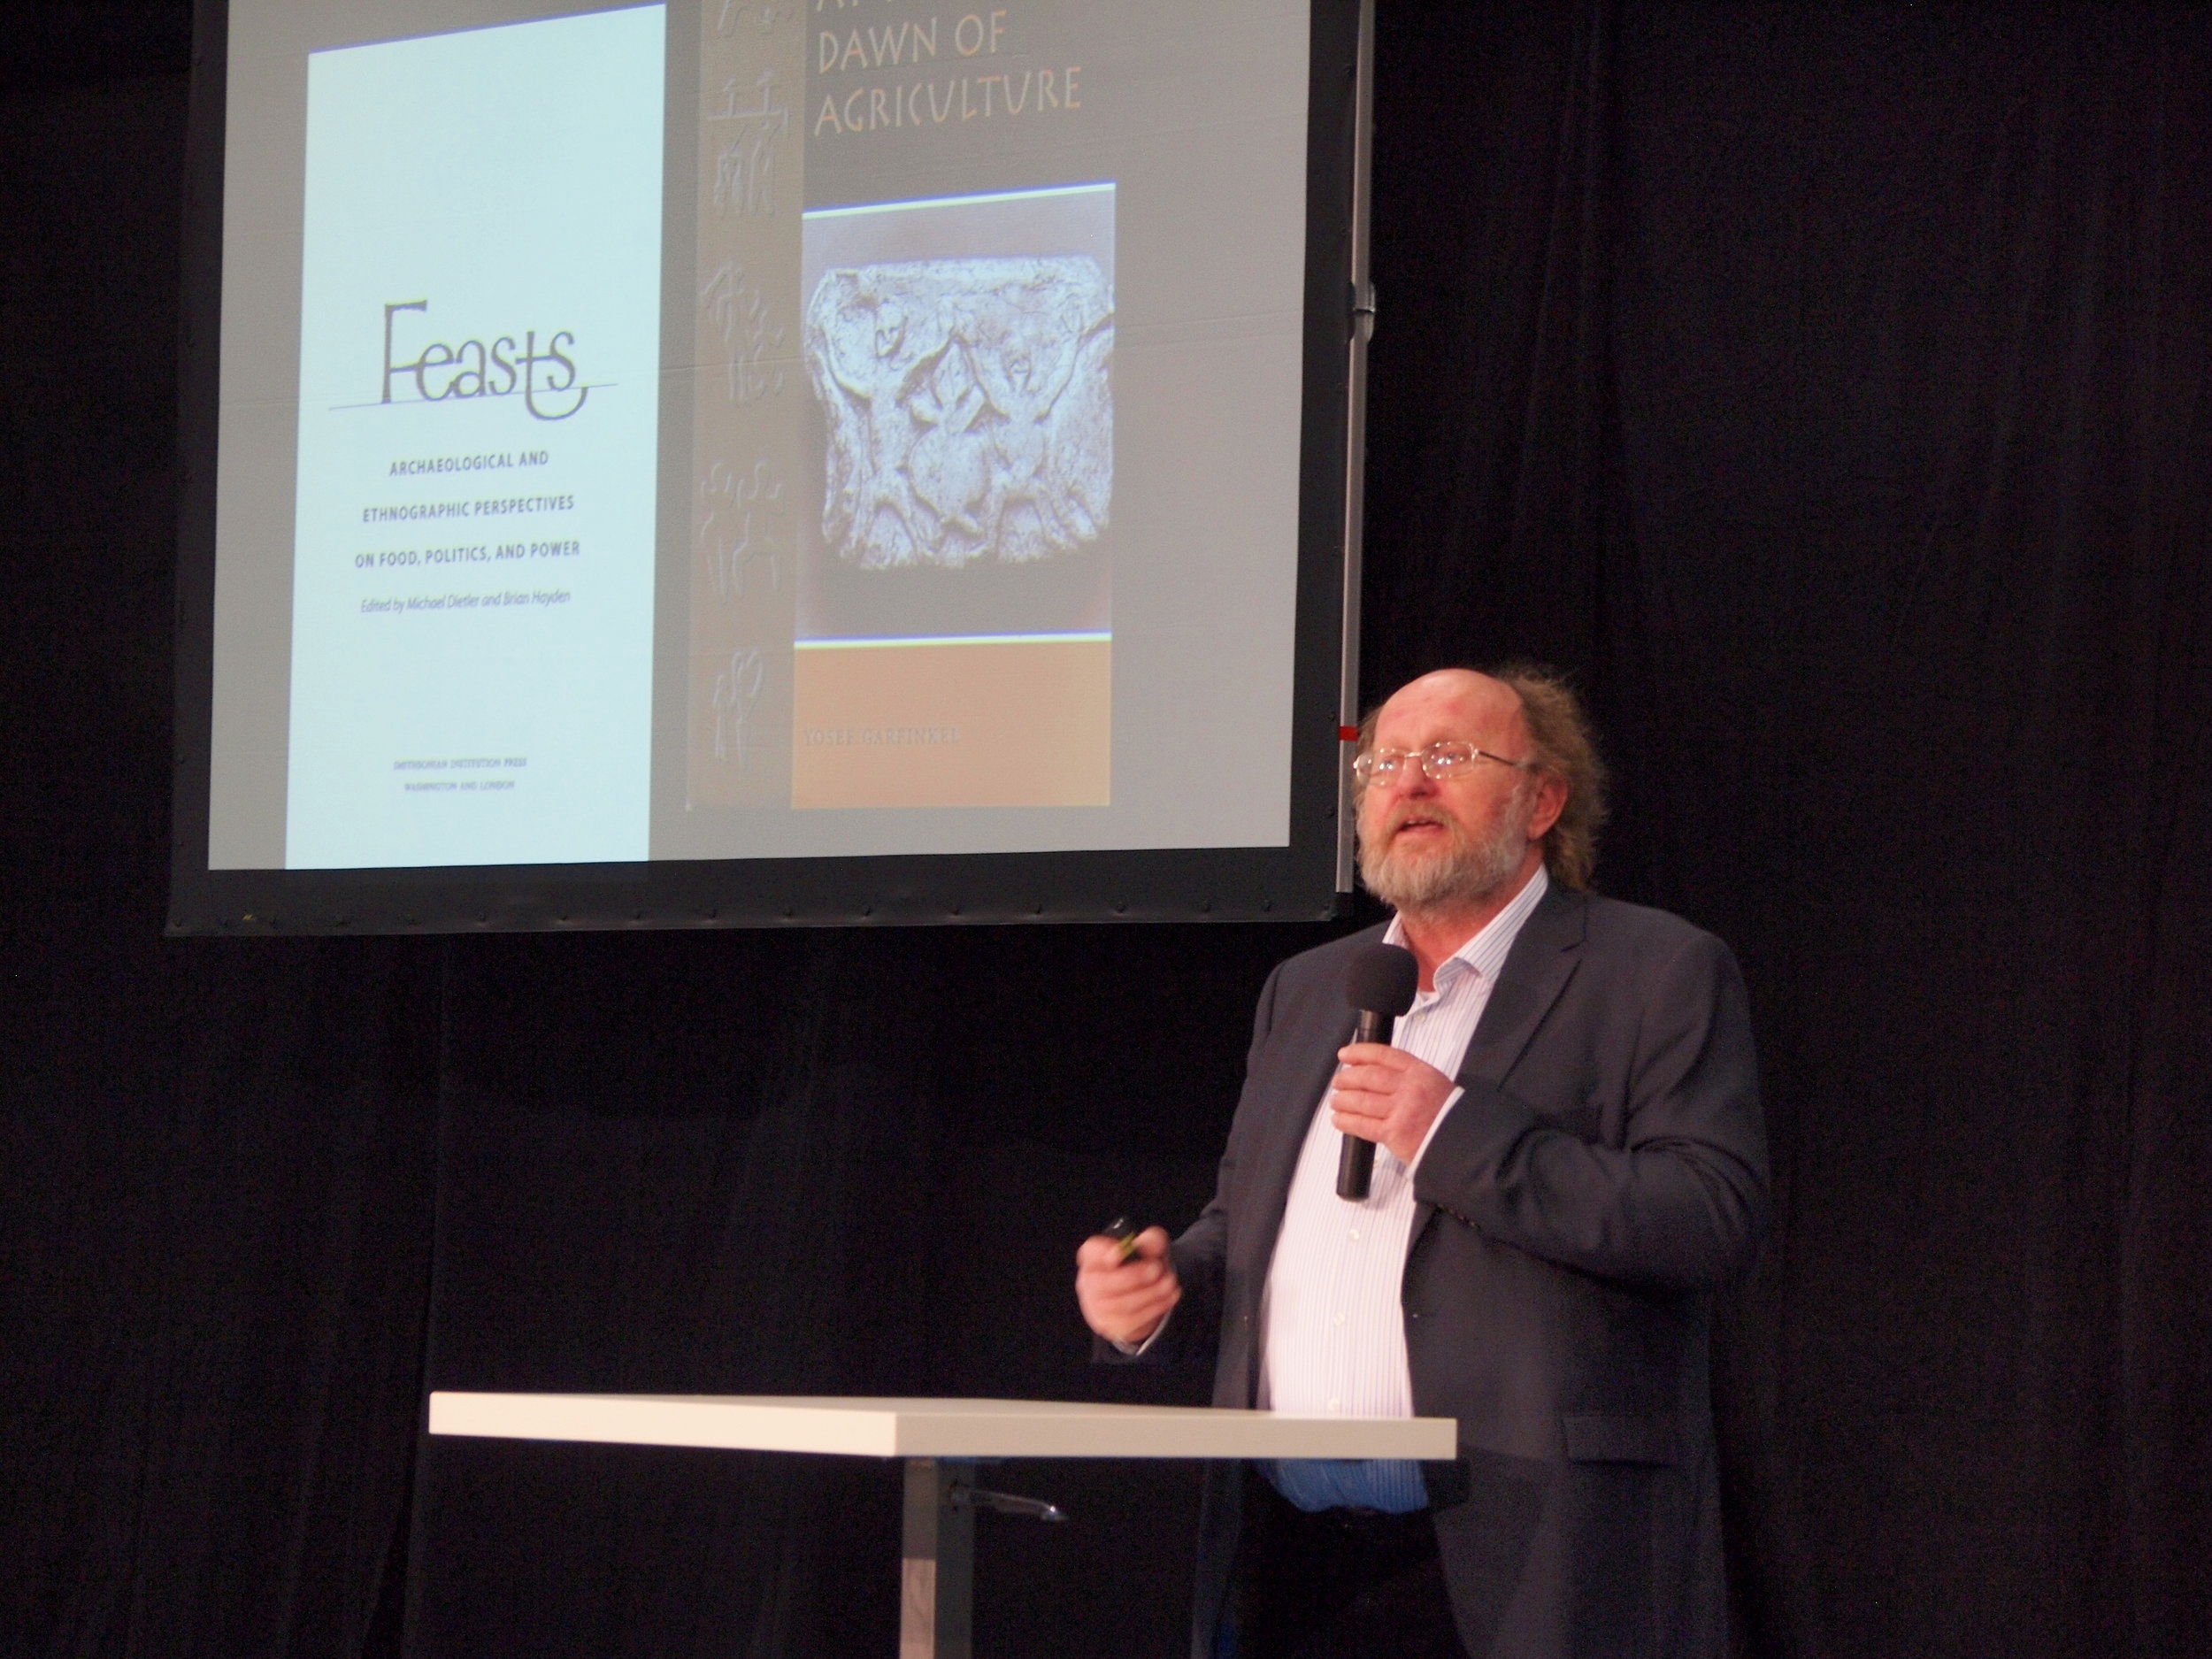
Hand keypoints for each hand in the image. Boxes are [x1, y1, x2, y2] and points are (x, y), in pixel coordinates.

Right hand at [1075, 1226, 1179, 1346]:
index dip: (1102, 1252)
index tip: (1120, 1252)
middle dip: (1133, 1276)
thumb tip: (1151, 1245)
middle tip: (1157, 1268)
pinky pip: (1130, 1320)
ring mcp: (1096, 1306)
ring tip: (1169, 1283)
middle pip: (1102, 1282)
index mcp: (1093, 1257)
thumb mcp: (1149, 1249)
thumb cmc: (1139, 1267)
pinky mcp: (1109, 1325)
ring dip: (1149, 1293)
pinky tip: (1169, 1296)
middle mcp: (1089, 1281)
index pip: (1090, 1252)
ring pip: (1119, 1304)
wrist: (1140, 1297)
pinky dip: (1154, 1308)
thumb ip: (1151, 1241)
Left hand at [1328, 1043, 1457, 1167]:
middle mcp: (1409, 1088)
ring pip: (1362, 1101)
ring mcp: (1401, 1111)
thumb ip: (1408, 1078)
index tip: (1345, 1055)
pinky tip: (1338, 1119)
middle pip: (1369, 1077)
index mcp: (1420, 1072)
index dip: (1360, 1053)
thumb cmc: (1448, 1115)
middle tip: (1338, 1082)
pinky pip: (1363, 1125)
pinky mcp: (1394, 1133)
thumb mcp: (1434, 1084)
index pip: (1384, 1056)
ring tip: (1336, 1101)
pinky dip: (1347, 1121)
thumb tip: (1373, 1076)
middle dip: (1348, 1078)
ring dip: (1343, 1100)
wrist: (1463, 1143)